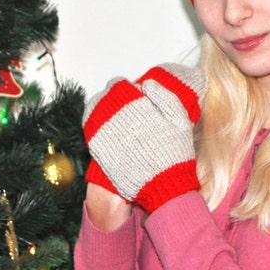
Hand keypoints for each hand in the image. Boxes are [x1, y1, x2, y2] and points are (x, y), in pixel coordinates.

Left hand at [82, 64, 206, 212]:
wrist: (164, 186)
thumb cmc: (174, 153)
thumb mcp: (180, 119)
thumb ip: (164, 96)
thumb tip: (146, 83)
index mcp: (136, 107)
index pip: (118, 85)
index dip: (123, 87)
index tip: (128, 91)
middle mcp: (117, 119)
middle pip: (103, 97)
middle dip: (110, 97)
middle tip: (118, 103)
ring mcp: (105, 135)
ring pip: (93, 112)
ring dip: (98, 109)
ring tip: (107, 113)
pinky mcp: (99, 152)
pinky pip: (89, 131)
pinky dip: (91, 126)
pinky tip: (100, 127)